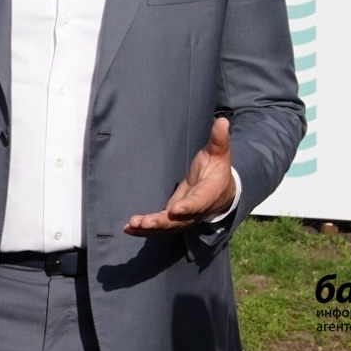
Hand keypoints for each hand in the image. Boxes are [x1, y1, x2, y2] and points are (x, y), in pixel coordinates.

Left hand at [124, 116, 233, 235]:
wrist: (220, 191)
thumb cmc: (217, 169)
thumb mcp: (219, 153)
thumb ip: (219, 139)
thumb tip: (222, 121)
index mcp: (208, 194)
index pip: (198, 202)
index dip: (188, 207)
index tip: (175, 209)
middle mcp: (196, 211)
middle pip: (179, 220)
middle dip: (161, 221)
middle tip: (144, 222)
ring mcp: (184, 218)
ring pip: (167, 226)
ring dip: (149, 228)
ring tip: (131, 225)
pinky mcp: (174, 219)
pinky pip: (160, 227)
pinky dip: (144, 229)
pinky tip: (128, 229)